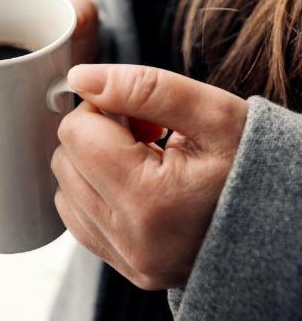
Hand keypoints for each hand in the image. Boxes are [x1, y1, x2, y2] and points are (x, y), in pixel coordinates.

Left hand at [51, 64, 247, 289]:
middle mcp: (133, 241)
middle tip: (147, 132)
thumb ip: (143, 87)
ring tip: (146, 158)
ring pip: (66, 189)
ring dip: (95, 163)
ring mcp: (129, 261)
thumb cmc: (252, 163)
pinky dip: (97, 192)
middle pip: (66, 160)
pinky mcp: (127, 267)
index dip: (104, 107)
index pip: (77, 132)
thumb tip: (80, 78)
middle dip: (98, 134)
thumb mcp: (211, 111)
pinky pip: (80, 218)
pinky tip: (138, 181)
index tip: (142, 112)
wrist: (284, 221)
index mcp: (152, 203)